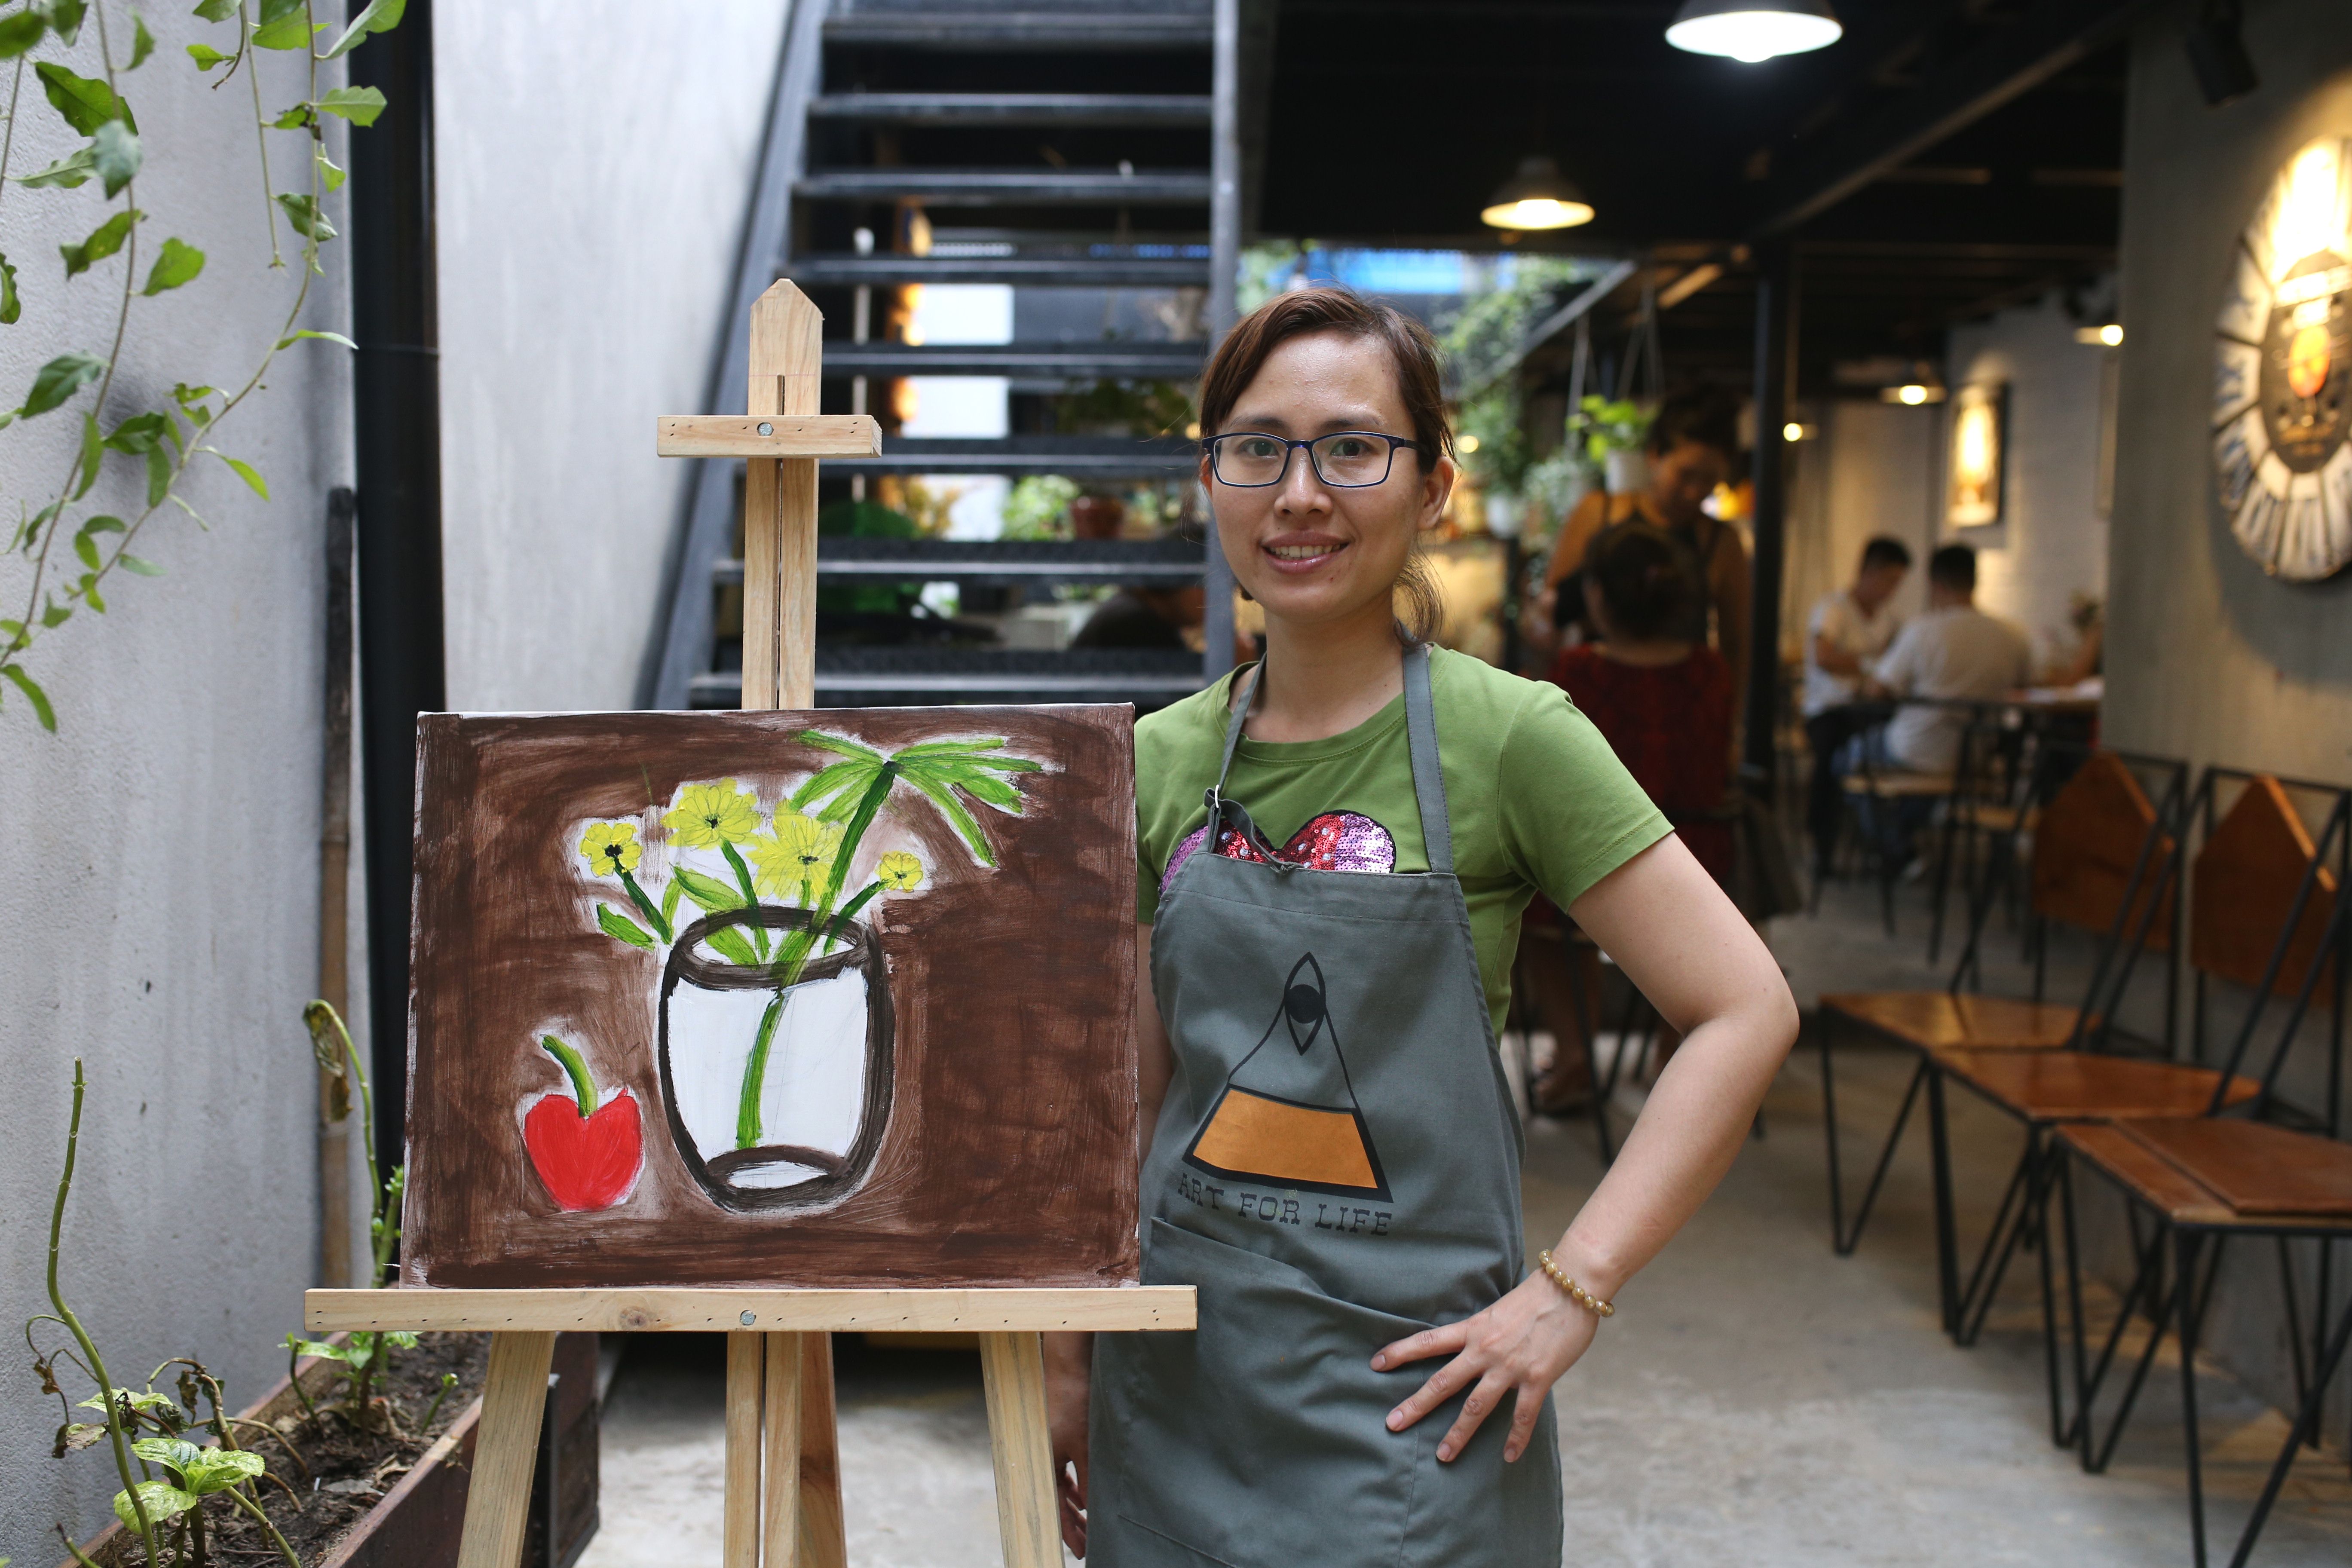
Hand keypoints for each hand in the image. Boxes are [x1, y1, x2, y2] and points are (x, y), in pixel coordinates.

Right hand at [1044, 1334, 1092, 1557]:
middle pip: (1055, 1501)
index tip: (1080, 1552)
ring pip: (1059, 1487)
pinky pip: (1061, 1472)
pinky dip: (1073, 1486)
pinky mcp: (1055, 1438)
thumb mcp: (1086, 1443)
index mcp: (1042, 1463)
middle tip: (1086, 1544)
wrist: (1067, 1365)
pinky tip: (1083, 1496)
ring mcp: (1046, 1449)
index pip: (1055, 1508)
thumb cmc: (1073, 1401)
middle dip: (1072, 1524)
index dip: (1068, 1532)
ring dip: (1074, 1506)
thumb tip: (1096, 1507)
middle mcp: (1040, 1458)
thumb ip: (1091, 1476)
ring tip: (1087, 1524)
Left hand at [1370, 1273, 1595, 1463]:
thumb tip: (1471, 1344)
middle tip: (1392, 1424)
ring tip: (1442, 1455)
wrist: (1571, 1287)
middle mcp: (1485, 1349)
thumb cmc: (1537, 1294)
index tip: (1376, 1364)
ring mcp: (1510, 1366)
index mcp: (1473, 1329)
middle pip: (1442, 1382)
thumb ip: (1482, 1329)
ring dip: (1458, 1434)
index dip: (1400, 1352)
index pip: (1428, 1341)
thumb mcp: (1498, 1309)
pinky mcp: (1537, 1378)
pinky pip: (1523, 1416)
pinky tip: (1508, 1456)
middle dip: (1416, 1405)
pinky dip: (1516, 1439)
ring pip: (1476, 1407)